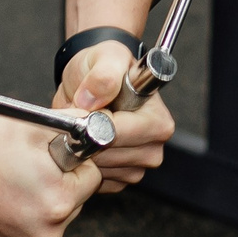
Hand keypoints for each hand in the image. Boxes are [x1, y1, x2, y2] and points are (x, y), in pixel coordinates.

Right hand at [0, 112, 101, 236]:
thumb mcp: (36, 125)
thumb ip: (75, 123)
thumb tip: (98, 123)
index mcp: (61, 201)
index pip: (92, 178)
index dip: (74, 162)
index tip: (52, 156)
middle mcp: (49, 232)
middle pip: (76, 201)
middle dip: (61, 184)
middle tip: (31, 168)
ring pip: (56, 218)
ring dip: (45, 203)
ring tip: (16, 183)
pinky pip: (35, 233)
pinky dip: (27, 219)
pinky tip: (7, 201)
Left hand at [56, 39, 175, 193]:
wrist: (91, 82)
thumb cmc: (103, 68)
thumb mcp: (104, 57)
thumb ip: (104, 73)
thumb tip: (94, 98)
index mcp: (157, 118)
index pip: (122, 133)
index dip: (97, 124)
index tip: (86, 112)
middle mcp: (154, 144)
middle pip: (111, 154)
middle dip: (87, 138)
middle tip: (80, 117)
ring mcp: (139, 163)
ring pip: (102, 169)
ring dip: (84, 151)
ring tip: (83, 127)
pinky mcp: (122, 176)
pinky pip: (98, 179)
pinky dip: (85, 164)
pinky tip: (85, 143)